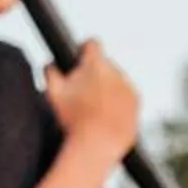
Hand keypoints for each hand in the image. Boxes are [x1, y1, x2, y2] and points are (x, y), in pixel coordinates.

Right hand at [45, 40, 141, 159]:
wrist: (97, 144)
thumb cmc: (71, 118)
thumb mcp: (53, 93)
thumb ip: (50, 72)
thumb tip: (50, 64)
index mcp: (96, 64)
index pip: (93, 43)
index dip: (84, 49)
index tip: (79, 56)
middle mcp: (116, 71)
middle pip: (105, 64)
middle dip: (95, 72)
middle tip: (82, 90)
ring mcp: (128, 86)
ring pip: (117, 80)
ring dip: (107, 87)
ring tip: (93, 106)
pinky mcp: (137, 102)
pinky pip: (126, 95)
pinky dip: (118, 101)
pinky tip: (106, 113)